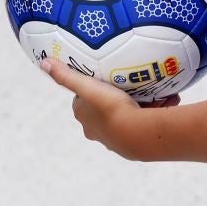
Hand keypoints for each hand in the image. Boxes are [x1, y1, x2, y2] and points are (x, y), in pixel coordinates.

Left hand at [41, 59, 167, 160]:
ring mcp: (114, 138)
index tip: (105, 76)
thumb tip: (44, 62)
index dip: (94, 86)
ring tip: (151, 93)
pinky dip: (150, 113)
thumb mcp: (87, 87)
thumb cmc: (110, 108)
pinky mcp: (133, 143)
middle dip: (117, 96)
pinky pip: (142, 123)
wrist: (137, 134)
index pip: (84, 98)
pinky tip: (162, 103)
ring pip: (126, 116)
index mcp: (84, 117)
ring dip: (137, 105)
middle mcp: (95, 130)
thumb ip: (66, 75)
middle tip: (131, 83)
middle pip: (105, 107)